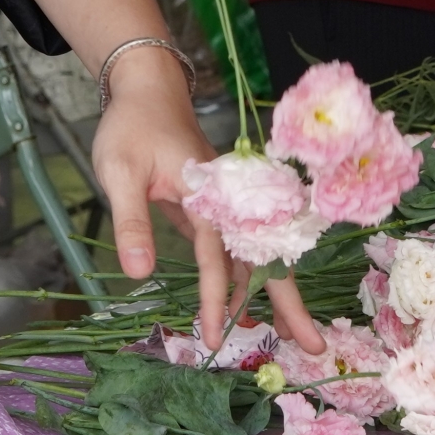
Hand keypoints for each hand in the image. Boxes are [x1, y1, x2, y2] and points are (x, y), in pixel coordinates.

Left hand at [94, 47, 324, 356]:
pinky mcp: (215, 205)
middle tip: (314, 347)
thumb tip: (139, 274)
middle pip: (264, 257)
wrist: (148, 88)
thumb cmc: (132, 126)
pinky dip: (247, 277)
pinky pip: (238, 248)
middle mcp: (226, 199)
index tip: (214, 336)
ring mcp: (224, 202)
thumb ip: (132, 221)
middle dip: (289, 303)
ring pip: (256, 254)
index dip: (215, 299)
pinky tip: (247, 304)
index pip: (216, 257)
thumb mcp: (120, 172)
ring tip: (292, 335)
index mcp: (208, 193)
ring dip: (274, 293)